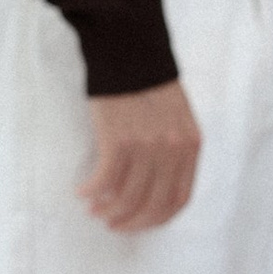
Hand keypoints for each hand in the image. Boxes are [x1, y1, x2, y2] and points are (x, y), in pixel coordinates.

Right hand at [79, 81, 199, 232]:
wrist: (129, 49)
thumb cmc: (147, 83)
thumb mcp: (176, 117)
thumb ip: (172, 148)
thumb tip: (151, 185)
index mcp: (190, 145)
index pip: (179, 199)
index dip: (156, 218)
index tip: (137, 222)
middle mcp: (173, 149)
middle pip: (154, 204)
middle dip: (131, 221)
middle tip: (113, 224)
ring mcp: (147, 146)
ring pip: (127, 197)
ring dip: (108, 209)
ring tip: (94, 210)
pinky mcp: (119, 139)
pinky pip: (105, 180)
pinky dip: (91, 191)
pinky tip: (82, 191)